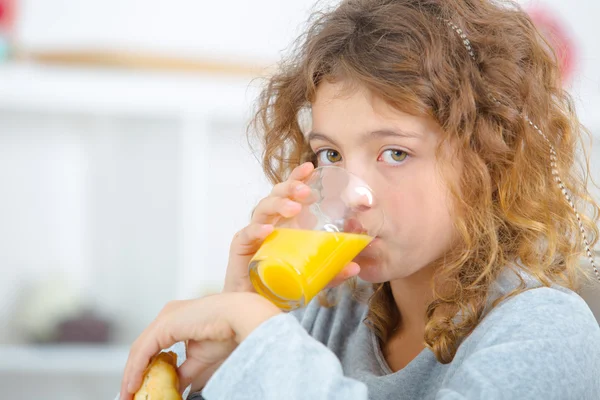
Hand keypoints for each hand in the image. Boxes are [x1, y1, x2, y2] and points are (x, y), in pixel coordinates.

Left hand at [119, 292, 280, 399]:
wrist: (240, 318)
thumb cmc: (227, 332)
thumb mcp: (200, 359)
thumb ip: (184, 372)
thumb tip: (174, 388)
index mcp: (176, 319)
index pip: (152, 346)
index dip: (142, 368)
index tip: (138, 388)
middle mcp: (168, 314)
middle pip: (142, 347)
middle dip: (133, 373)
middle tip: (129, 394)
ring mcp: (165, 317)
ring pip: (139, 349)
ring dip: (131, 374)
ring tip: (129, 394)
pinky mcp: (165, 324)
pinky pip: (143, 350)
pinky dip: (136, 369)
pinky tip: (134, 384)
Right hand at [224, 162, 360, 292]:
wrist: (256, 307)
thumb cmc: (281, 285)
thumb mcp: (312, 276)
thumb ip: (331, 271)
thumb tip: (355, 267)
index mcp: (284, 222)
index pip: (290, 194)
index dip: (297, 178)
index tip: (311, 167)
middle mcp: (267, 223)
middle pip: (276, 195)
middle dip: (290, 188)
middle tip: (307, 192)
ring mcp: (252, 234)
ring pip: (262, 209)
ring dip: (278, 204)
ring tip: (294, 208)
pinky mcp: (240, 249)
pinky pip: (246, 234)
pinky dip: (256, 229)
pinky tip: (268, 229)